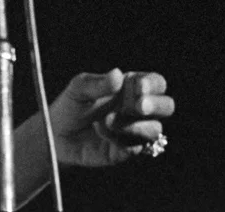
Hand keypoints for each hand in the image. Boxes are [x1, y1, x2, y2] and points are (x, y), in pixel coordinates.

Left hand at [46, 69, 173, 167]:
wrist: (57, 134)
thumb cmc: (71, 104)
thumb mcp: (79, 88)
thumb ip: (98, 82)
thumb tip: (118, 75)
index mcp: (131, 87)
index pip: (156, 83)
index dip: (153, 84)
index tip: (139, 87)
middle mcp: (137, 108)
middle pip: (167, 106)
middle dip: (156, 105)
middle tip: (138, 106)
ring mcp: (134, 130)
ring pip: (155, 129)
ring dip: (133, 125)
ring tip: (106, 121)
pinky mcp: (127, 149)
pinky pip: (136, 147)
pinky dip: (121, 140)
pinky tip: (102, 132)